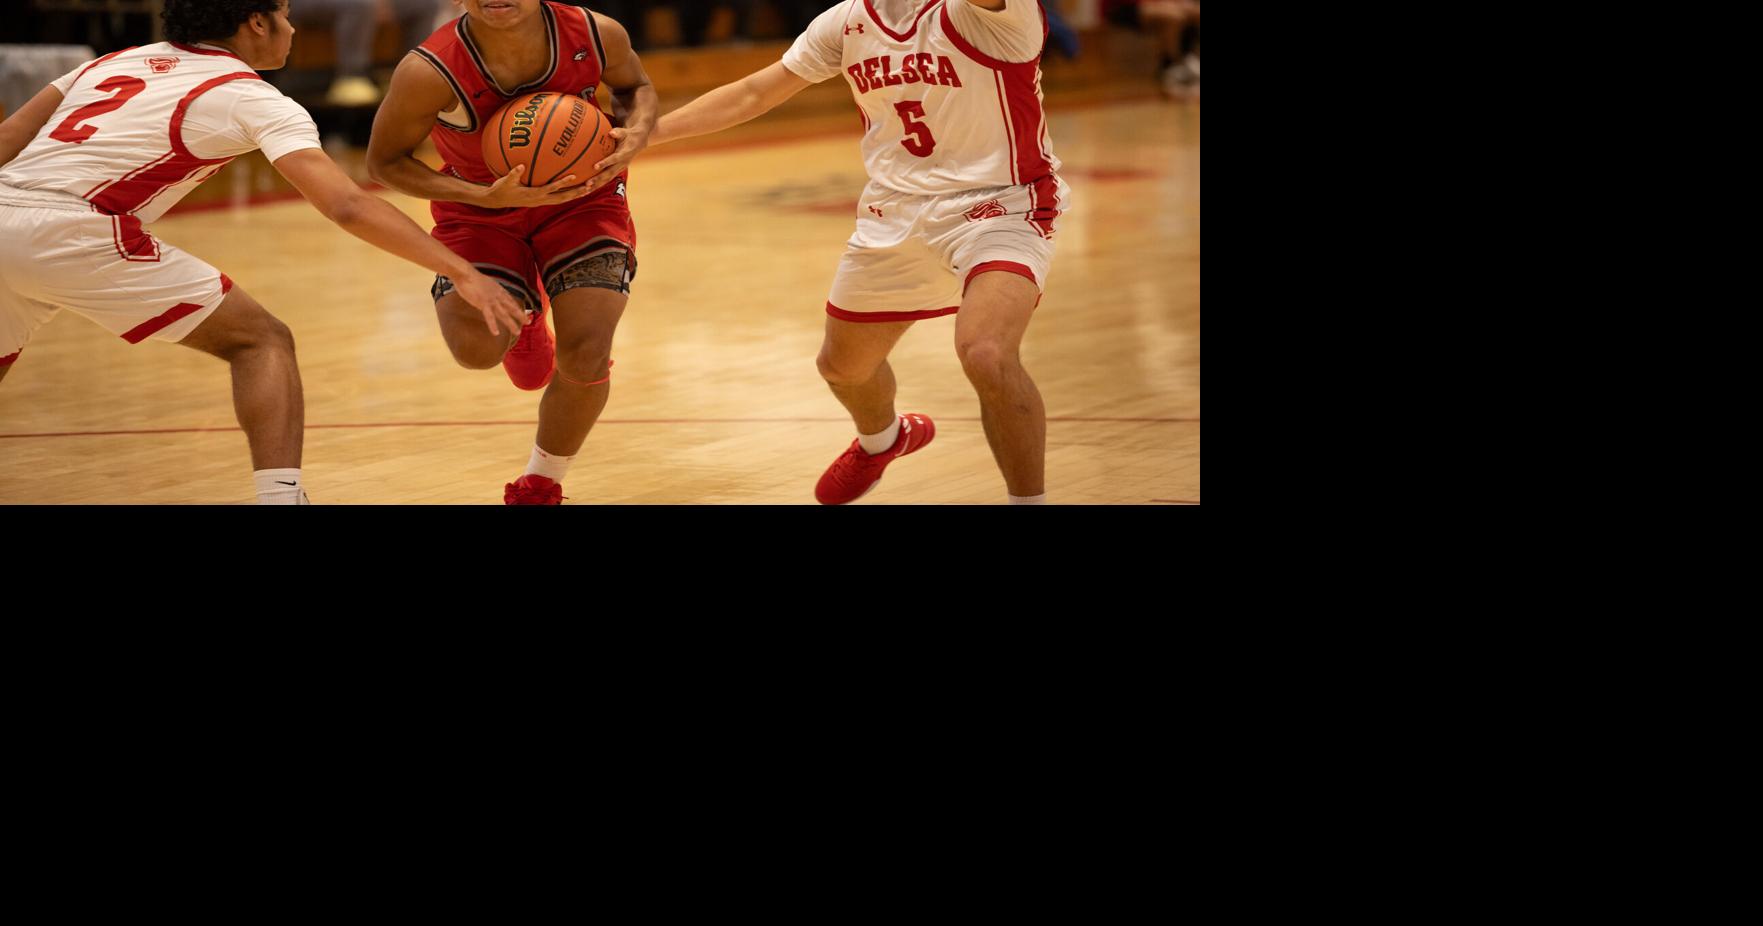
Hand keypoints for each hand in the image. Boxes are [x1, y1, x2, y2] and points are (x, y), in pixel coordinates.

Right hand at [452, 268, 527, 336]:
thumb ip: (489, 290)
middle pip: (512, 307)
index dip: (517, 307)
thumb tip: (488, 293)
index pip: (510, 300)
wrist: (465, 274)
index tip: (523, 312)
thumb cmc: (471, 277)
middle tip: (528, 322)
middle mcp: (498, 295)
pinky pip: (489, 317)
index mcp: (498, 289)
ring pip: (504, 314)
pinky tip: (496, 333)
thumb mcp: (484, 283)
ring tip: (517, 332)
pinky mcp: (483, 304)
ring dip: (511, 324)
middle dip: (521, 315)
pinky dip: (493, 325)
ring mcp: (492, 300)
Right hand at [474, 164, 590, 208]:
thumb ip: (513, 174)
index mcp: (534, 195)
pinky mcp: (541, 201)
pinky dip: (567, 194)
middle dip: (577, 192)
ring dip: (575, 195)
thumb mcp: (505, 181)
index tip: (574, 176)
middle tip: (590, 185)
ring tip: (588, 188)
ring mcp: (542, 202)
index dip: (563, 184)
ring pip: (562, 200)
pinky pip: (557, 198)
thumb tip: (521, 166)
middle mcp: (541, 200)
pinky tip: (575, 190)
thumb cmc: (501, 189)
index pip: (552, 189)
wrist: (497, 200)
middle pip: (563, 197)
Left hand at [583, 127, 648, 192]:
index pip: (614, 159)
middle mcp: (622, 164)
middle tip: (588, 183)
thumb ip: (618, 132)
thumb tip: (611, 132)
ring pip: (608, 179)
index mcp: (625, 154)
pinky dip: (598, 185)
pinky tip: (587, 190)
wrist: (638, 143)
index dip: (606, 163)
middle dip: (599, 179)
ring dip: (597, 185)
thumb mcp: (625, 132)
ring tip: (585, 191)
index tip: (595, 166)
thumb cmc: (628, 136)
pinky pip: (606, 180)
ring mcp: (619, 169)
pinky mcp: (616, 172)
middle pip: (610, 174)